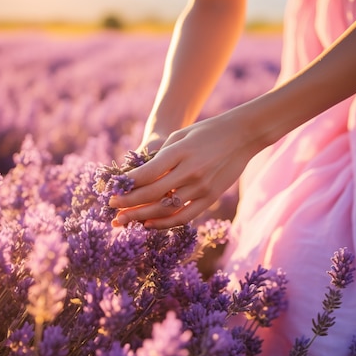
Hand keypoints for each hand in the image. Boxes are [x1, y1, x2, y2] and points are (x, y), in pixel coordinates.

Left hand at [110, 109, 257, 228]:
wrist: (243, 134)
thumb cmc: (206, 131)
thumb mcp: (181, 135)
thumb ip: (160, 156)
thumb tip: (138, 178)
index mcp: (180, 152)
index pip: (147, 174)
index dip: (127, 186)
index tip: (112, 192)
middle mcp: (190, 171)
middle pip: (152, 193)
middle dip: (128, 203)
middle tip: (112, 209)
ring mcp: (202, 186)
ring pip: (166, 208)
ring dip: (142, 216)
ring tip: (124, 220)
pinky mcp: (211, 197)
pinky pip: (185, 215)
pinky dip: (165, 223)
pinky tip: (149, 224)